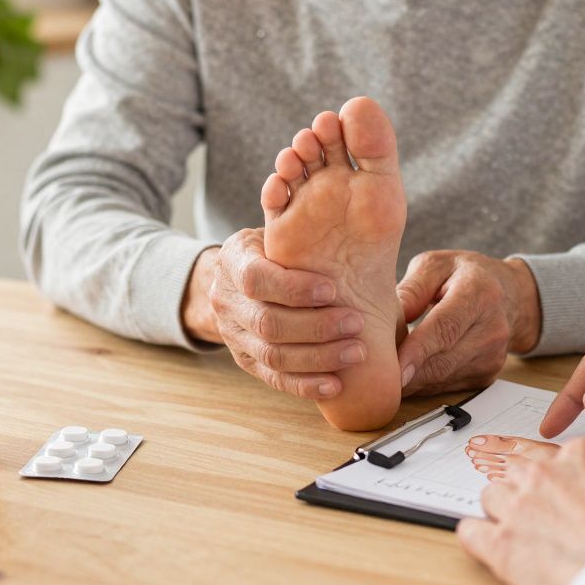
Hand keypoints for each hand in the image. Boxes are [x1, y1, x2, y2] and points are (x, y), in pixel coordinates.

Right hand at [180, 228, 368, 399]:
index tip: (332, 289)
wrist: (234, 278)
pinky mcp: (246, 361)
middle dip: (316, 327)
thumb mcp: (274, 229)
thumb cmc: (272, 249)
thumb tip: (333, 199)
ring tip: (356, 352)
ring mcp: (234, 336)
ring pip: (273, 355)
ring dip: (318, 357)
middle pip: (268, 323)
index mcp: (233, 262)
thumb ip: (294, 225)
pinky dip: (305, 385)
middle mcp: (227, 302)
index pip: (256, 279)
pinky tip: (336, 383)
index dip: (294, 288)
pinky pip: (274, 379)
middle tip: (356, 324)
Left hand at [395, 251, 539, 396]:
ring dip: (411, 380)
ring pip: (442, 379)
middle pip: (443, 361)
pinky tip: (408, 372)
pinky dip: (423, 383)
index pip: (446, 328)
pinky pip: (447, 386)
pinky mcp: (487, 375)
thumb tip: (387, 317)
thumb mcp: (436, 265)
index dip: (418, 351)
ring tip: (384, 373)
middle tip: (372, 376)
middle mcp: (492, 328)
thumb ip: (412, 288)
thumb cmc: (464, 276)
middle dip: (406, 373)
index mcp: (479, 294)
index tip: (394, 369)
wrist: (508, 295)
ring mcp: (492, 356)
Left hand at [457, 438, 584, 584]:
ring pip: (491, 498)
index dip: (560, 485)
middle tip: (545, 522)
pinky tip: (490, 549)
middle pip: (518, 475)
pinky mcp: (502, 544)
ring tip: (524, 539)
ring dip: (503, 515)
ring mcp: (519, 506)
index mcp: (582, 455)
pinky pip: (469, 531)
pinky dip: (477, 540)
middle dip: (529, 497)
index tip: (566, 502)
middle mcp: (545, 473)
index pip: (554, 461)